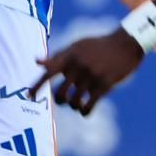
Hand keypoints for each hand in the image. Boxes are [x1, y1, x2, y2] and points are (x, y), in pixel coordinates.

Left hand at [30, 31, 144, 115]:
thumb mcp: (78, 46)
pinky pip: (87, 107)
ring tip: (79, 102)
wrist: (126, 44)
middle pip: (60, 94)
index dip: (37, 85)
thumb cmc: (99, 46)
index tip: (29, 96)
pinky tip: (85, 110)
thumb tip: (36, 62)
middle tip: (65, 99)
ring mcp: (91, 76)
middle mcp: (78, 66)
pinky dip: (84, 112)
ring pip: (74, 102)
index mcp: (70, 55)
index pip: (49, 72)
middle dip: (61, 100)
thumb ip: (58, 56)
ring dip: (75, 105)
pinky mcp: (104, 86)